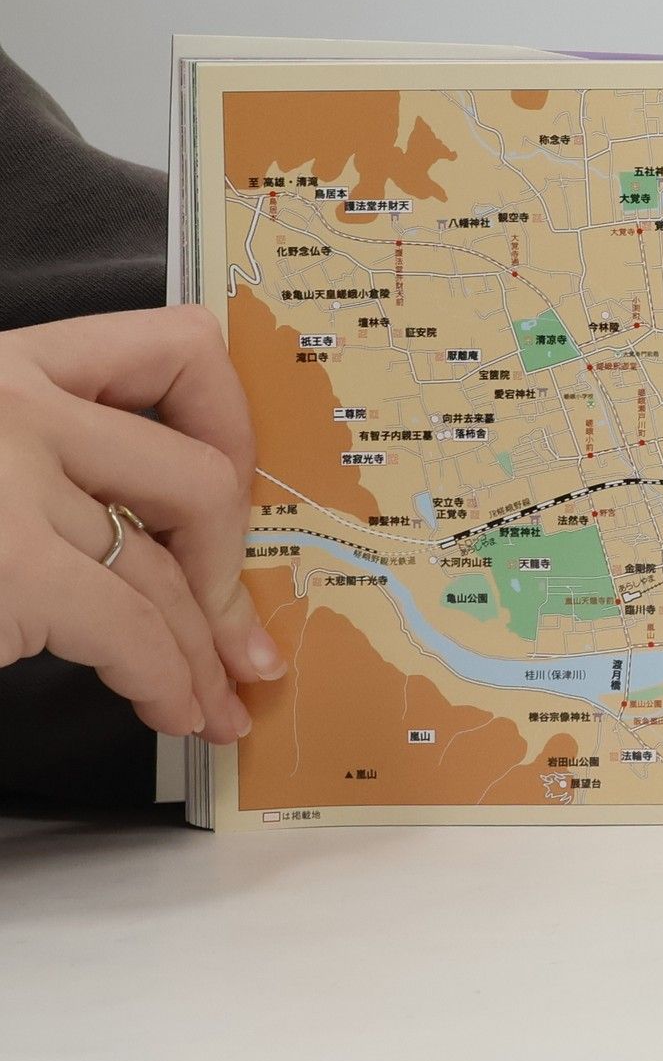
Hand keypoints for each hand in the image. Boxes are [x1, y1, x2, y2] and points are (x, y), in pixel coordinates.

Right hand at [0, 304, 281, 742]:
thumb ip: (38, 471)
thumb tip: (146, 538)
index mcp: (0, 367)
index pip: (171, 350)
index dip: (229, 425)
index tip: (241, 491)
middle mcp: (13, 405)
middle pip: (195, 473)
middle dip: (231, 566)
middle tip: (240, 636)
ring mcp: (9, 479)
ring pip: (167, 562)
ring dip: (204, 648)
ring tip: (217, 703)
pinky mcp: (9, 565)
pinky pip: (131, 626)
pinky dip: (165, 679)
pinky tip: (171, 709)